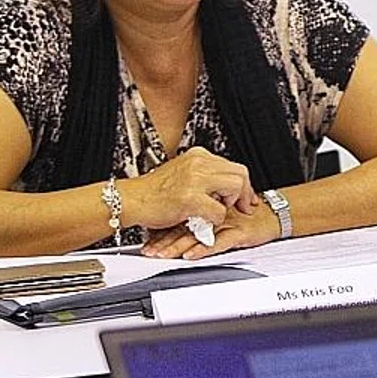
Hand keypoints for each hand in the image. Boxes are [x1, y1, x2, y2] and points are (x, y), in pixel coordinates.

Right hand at [121, 147, 255, 233]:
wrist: (130, 200)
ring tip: (219, 211)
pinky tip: (205, 220)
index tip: (246, 197)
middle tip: (245, 208)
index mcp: (198, 156)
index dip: (244, 184)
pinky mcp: (191, 198)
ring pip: (234, 187)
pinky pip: (219, 210)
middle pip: (240, 173)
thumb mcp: (182, 174)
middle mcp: (199, 163)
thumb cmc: (153, 192)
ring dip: (231, 204)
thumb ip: (204, 176)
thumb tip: (224, 186)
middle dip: (246, 193)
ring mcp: (195, 179)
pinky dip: (216, 219)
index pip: (233, 166)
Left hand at [141, 195, 281, 258]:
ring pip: (198, 235)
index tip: (147, 242)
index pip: (180, 218)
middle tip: (150, 251)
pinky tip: (191, 255)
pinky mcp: (238, 233)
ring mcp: (225, 223)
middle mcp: (214, 214)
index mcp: (207, 206)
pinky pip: (219, 242)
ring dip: (178, 246)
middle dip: (165, 241)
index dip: (162, 230)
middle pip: (185, 226)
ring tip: (163, 255)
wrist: (274, 214)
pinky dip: (204, 249)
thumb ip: (201, 220)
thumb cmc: (248, 216)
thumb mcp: (221, 215)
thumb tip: (176, 231)